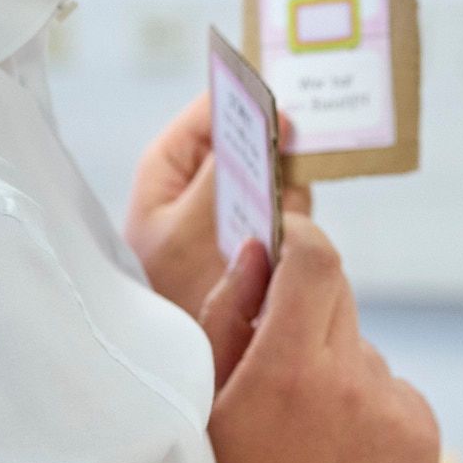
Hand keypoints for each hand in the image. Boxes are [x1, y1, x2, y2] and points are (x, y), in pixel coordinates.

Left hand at [126, 93, 310, 319]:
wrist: (193, 363)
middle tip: (294, 160)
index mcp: (167, 170)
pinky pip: (286, 211)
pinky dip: (295, 220)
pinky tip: (290, 241)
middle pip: (247, 140)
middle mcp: (198, 185)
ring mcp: (229, 212)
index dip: (244, 99)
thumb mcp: (190, 228)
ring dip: (287, 190)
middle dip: (274, 149)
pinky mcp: (256, 239)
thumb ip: (227, 172)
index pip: (208, 112)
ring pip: (273, 176)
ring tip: (281, 219)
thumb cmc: (172, 296)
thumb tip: (270, 123)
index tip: (283, 100)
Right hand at [204, 218, 438, 462]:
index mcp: (291, 367)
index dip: (299, 239)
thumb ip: (228, 314)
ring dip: (339, 370)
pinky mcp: (425, 437)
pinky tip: (340, 454)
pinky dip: (371, 409)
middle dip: (310, 311)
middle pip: (341, 298)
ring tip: (308, 433)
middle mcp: (353, 382)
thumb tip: (258, 250)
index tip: (285, 243)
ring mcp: (396, 411)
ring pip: (365, 353)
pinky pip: (394, 394)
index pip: (316, 258)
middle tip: (281, 361)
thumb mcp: (203, 401)